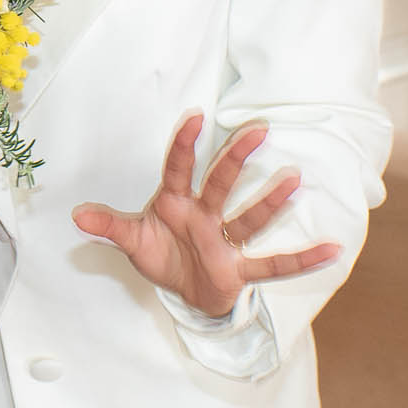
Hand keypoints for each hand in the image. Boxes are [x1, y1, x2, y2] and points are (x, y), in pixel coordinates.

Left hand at [72, 115, 340, 318]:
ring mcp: (225, 240)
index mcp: (175, 203)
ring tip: (294, 177)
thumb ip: (108, 227)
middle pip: (220, 183)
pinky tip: (332, 249)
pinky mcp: (239, 269)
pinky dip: (302, 260)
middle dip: (236, 158)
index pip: (179, 168)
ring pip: (249, 217)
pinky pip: (273, 265)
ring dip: (271, 200)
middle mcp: (204, 215)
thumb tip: (75, 216)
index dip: (184, 144)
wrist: (184, 291)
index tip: (194, 116)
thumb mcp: (132, 241)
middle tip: (258, 129)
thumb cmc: (161, 254)